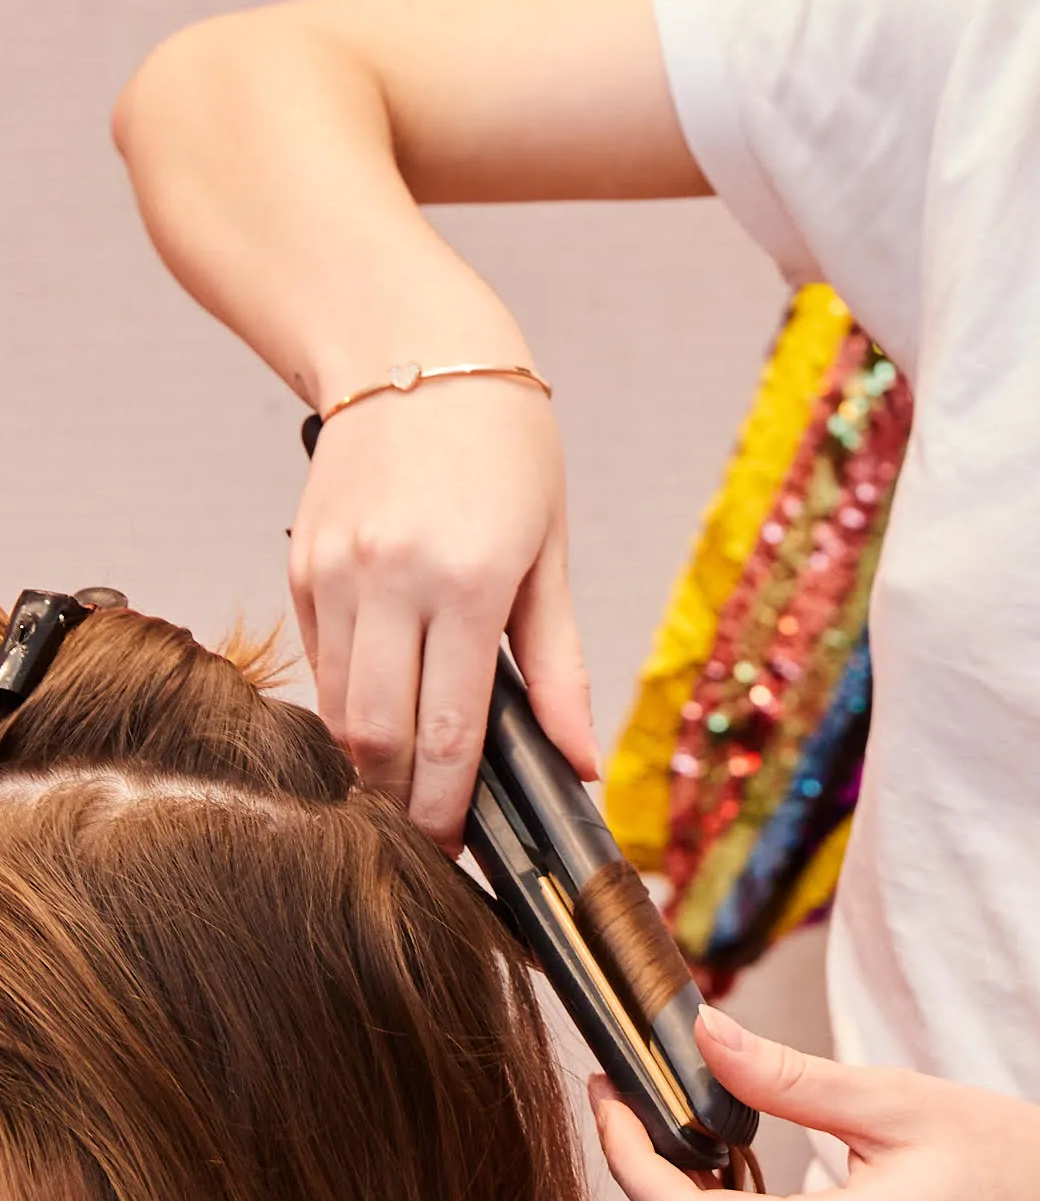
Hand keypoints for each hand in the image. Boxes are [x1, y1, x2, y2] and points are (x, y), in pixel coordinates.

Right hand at [290, 375, 595, 841]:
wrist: (412, 350)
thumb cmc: (502, 444)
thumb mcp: (550, 550)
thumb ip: (559, 664)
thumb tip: (577, 759)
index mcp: (465, 579)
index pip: (450, 730)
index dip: (449, 807)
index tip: (457, 851)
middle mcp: (389, 578)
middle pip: (379, 738)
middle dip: (401, 805)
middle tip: (427, 841)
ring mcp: (334, 572)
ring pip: (337, 709)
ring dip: (368, 763)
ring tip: (405, 792)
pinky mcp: (301, 564)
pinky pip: (318, 663)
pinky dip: (344, 705)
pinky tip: (378, 716)